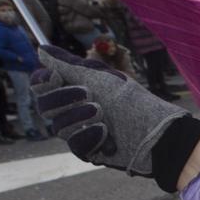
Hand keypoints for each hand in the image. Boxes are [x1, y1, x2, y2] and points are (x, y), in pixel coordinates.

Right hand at [31, 46, 199, 190]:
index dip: (43, 81)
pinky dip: (89, 136)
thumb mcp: (101, 77)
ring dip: (80, 117)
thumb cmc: (133, 100)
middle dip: (64, 98)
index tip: (55, 77)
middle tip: (87, 93)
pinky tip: (105, 133)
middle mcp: (73, 109)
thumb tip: (42, 49)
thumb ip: (69, 64)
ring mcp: (80, 131)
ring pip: (58, 126)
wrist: (157, 131)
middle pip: (44, 106)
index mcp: (74, 88)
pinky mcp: (88, 150)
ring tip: (102, 114)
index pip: (41, 85)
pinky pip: (74, 145)